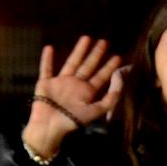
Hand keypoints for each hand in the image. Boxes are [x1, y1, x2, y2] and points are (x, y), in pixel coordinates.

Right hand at [24, 36, 125, 157]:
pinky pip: (46, 68)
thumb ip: (109, 99)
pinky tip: (49, 48)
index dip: (109, 67)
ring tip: (86, 38)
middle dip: (96, 54)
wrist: (50, 127)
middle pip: (88, 66)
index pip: (101, 77)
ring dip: (78, 51)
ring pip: (71, 62)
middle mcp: (75, 85)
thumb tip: (120, 85)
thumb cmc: (72, 121)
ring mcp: (60, 82)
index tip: (118, 56)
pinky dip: (47, 59)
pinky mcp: (46, 83)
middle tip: (104, 42)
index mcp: (87, 92)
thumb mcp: (95, 111)